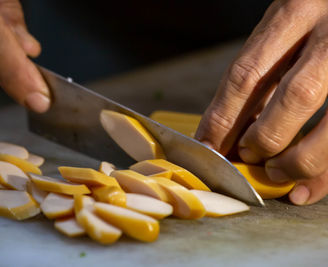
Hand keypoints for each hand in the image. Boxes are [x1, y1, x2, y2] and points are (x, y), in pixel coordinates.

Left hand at [195, 0, 327, 204]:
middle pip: (295, 97)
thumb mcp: (282, 28)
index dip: (222, 118)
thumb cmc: (314, 16)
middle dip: (264, 139)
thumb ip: (262, 70)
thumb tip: (234, 129)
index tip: (206, 147)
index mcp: (295, 13)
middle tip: (246, 159)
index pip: (248, 74)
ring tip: (276, 175)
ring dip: (299, 160)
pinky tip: (308, 186)